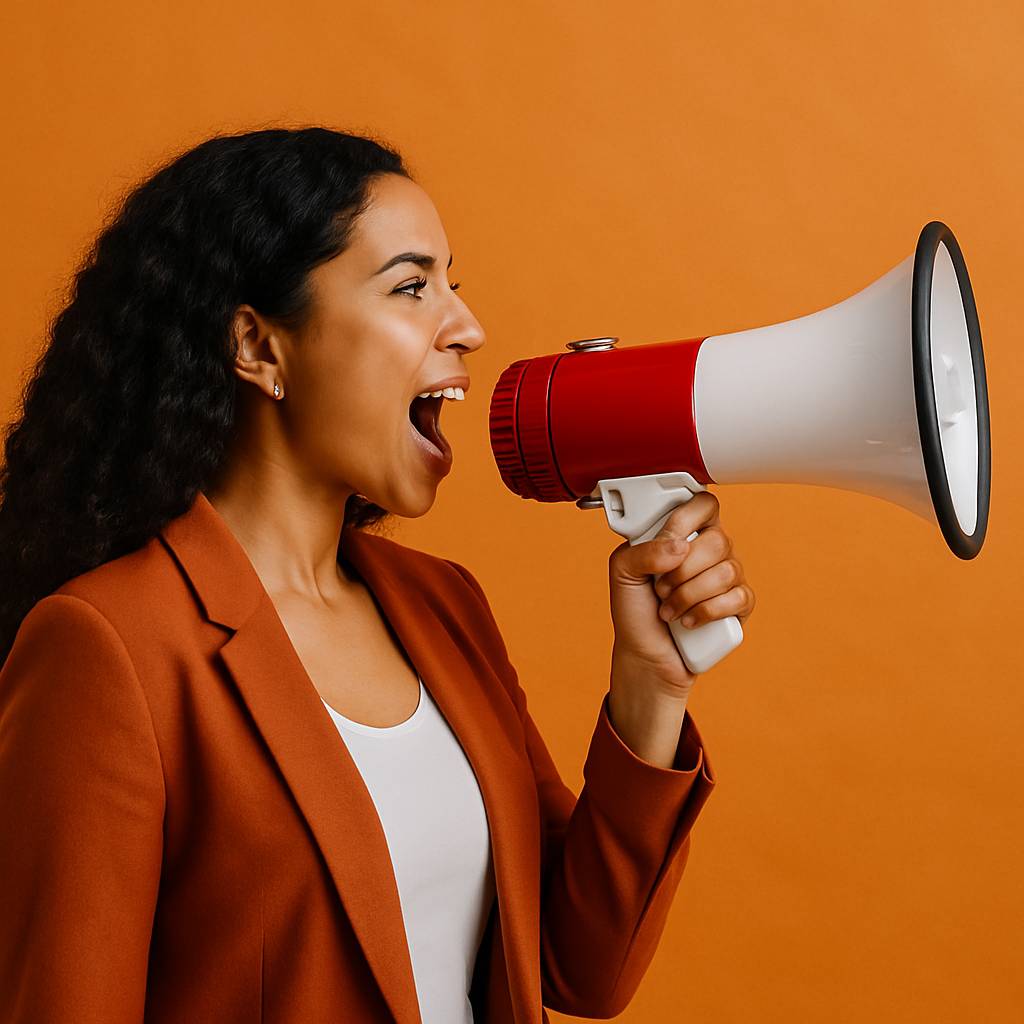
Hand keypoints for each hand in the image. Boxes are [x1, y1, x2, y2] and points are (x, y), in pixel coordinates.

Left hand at [608, 491, 755, 693]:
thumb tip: (679, 546)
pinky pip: (739, 598)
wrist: (645, 654)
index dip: (686, 521)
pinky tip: (688, 622)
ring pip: (727, 571)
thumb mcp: (622, 571)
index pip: (703, 504)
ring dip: (689, 596)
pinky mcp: (739, 606)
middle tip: (661, 587)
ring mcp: (727, 578)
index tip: (667, 541)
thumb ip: (643, 550)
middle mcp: (709, 552)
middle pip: (718, 540)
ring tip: (669, 609)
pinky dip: (707, 612)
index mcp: (683, 534)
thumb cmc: (634, 610)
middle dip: (682, 571)